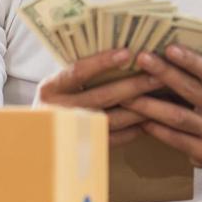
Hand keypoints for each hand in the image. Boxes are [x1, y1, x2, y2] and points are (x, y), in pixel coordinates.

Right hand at [34, 49, 165, 146]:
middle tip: (160, 74)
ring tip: (164, 96)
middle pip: (102, 96)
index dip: (102, 62)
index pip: (78, 72)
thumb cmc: (55, 102)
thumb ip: (81, 72)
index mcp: (50, 89)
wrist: (38, 139)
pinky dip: (134, 129)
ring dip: (141, 107)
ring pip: (113, 119)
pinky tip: (153, 118)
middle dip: (134, 85)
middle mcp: (60, 110)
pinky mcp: (84, 148)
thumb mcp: (59, 85)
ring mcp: (73, 132)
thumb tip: (122, 52)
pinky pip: (115, 139)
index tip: (127, 53)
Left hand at [124, 45, 201, 172]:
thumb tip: (166, 51)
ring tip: (127, 94)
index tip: (169, 47)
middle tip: (142, 59)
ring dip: (150, 104)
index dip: (191, 60)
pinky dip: (155, 128)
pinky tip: (138, 118)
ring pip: (178, 116)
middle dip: (165, 73)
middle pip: (192, 90)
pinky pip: (175, 138)